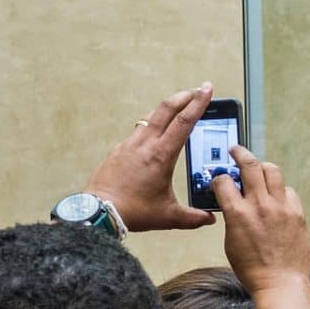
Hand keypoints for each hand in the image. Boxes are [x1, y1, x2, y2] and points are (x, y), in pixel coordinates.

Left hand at [85, 84, 217, 230]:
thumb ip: (193, 217)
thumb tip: (210, 219)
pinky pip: (139, 128)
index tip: (207, 89)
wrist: (99, 211)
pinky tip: (157, 129)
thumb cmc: (133, 211)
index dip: (198, 103)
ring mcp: (130, 144)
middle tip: (198, 89)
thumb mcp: (169, 216)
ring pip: (152, 115)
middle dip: (184, 96)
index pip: (184, 122)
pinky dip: (153, 122)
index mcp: (161, 155)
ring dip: (168, 107)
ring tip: (180, 105)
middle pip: (166, 109)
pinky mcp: (119, 149)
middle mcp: (145, 144)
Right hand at [213, 146, 309, 296]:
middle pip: (250, 165)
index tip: (219, 179)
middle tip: (236, 150)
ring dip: (263, 167)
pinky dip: (281, 191)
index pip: (223, 181)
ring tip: (259, 170)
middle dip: (240, 153)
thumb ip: (232, 217)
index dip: (219, 178)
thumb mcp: (230, 242)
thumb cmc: (252, 269)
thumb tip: (232, 203)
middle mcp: (260, 205)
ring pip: (273, 171)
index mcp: (238, 213)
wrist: (280, 283)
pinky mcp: (298, 213)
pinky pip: (289, 191)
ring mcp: (282, 208)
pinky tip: (277, 197)